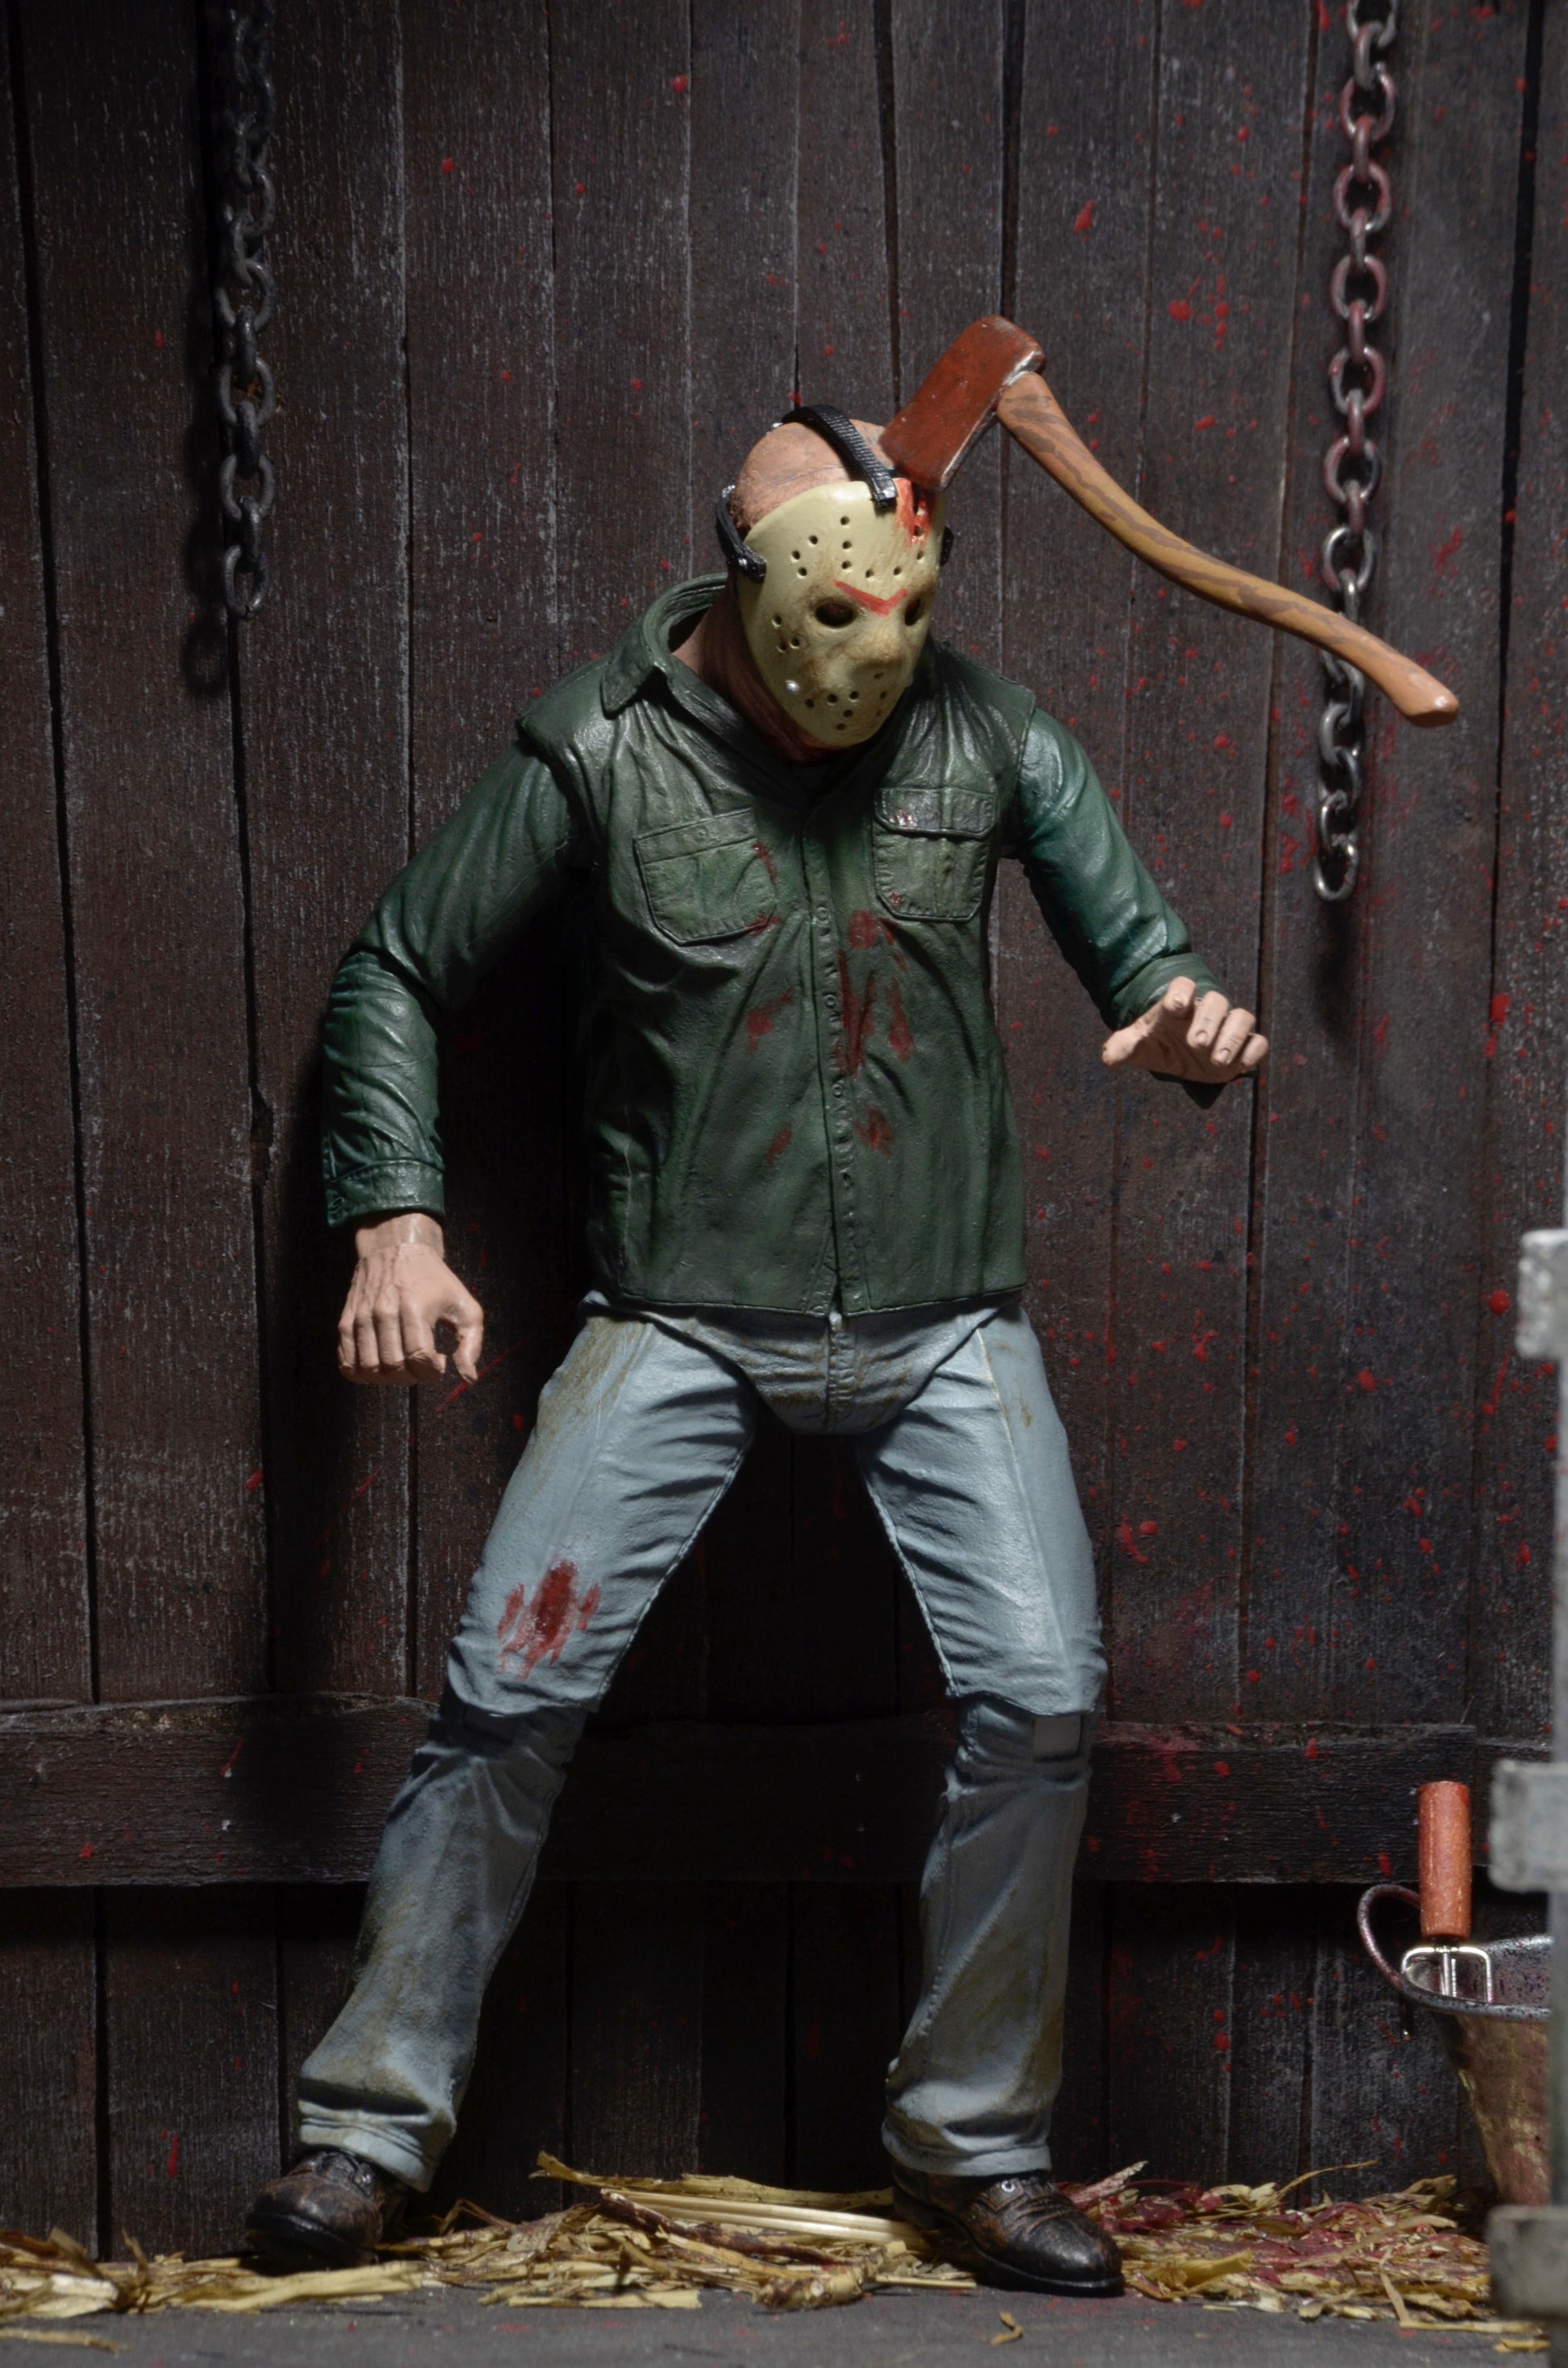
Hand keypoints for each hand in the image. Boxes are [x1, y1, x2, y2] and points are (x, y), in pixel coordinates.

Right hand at [337, 1213, 483, 1386]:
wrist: (396, 1246)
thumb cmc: (435, 1280)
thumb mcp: (464, 1305)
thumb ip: (471, 1343)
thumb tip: (469, 1379)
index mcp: (414, 1309)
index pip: (419, 1359)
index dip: (432, 1371)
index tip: (439, 1360)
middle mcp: (383, 1314)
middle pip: (394, 1369)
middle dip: (412, 1377)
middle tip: (420, 1365)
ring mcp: (361, 1319)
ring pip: (369, 1370)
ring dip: (389, 1379)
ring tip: (402, 1365)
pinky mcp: (346, 1322)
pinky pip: (346, 1363)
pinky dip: (361, 1375)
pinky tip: (380, 1366)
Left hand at [1102, 976, 1267, 1087]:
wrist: (1178, 1059)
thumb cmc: (1157, 1045)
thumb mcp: (1138, 1047)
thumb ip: (1124, 1047)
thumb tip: (1108, 1058)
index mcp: (1179, 1007)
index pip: (1183, 986)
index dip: (1181, 991)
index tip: (1176, 1006)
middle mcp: (1206, 1013)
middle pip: (1217, 1002)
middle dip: (1208, 1021)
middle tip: (1196, 1043)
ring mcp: (1227, 1029)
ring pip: (1242, 1018)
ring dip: (1232, 1037)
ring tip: (1218, 1060)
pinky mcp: (1243, 1047)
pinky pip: (1258, 1042)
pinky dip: (1253, 1051)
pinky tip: (1240, 1067)